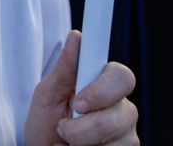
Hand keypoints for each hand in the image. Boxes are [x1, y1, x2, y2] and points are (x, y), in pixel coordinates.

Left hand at [25, 30, 138, 145]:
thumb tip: (77, 36)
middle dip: (85, 127)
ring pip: (117, 141)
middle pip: (120, 115)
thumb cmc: (45, 121)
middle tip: (62, 128)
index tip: (78, 104)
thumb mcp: (47, 94)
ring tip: (66, 141)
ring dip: (82, 144)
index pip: (122, 77)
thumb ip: (65, 68)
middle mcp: (122, 108)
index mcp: (105, 84)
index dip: (102, 90)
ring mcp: (127, 134)